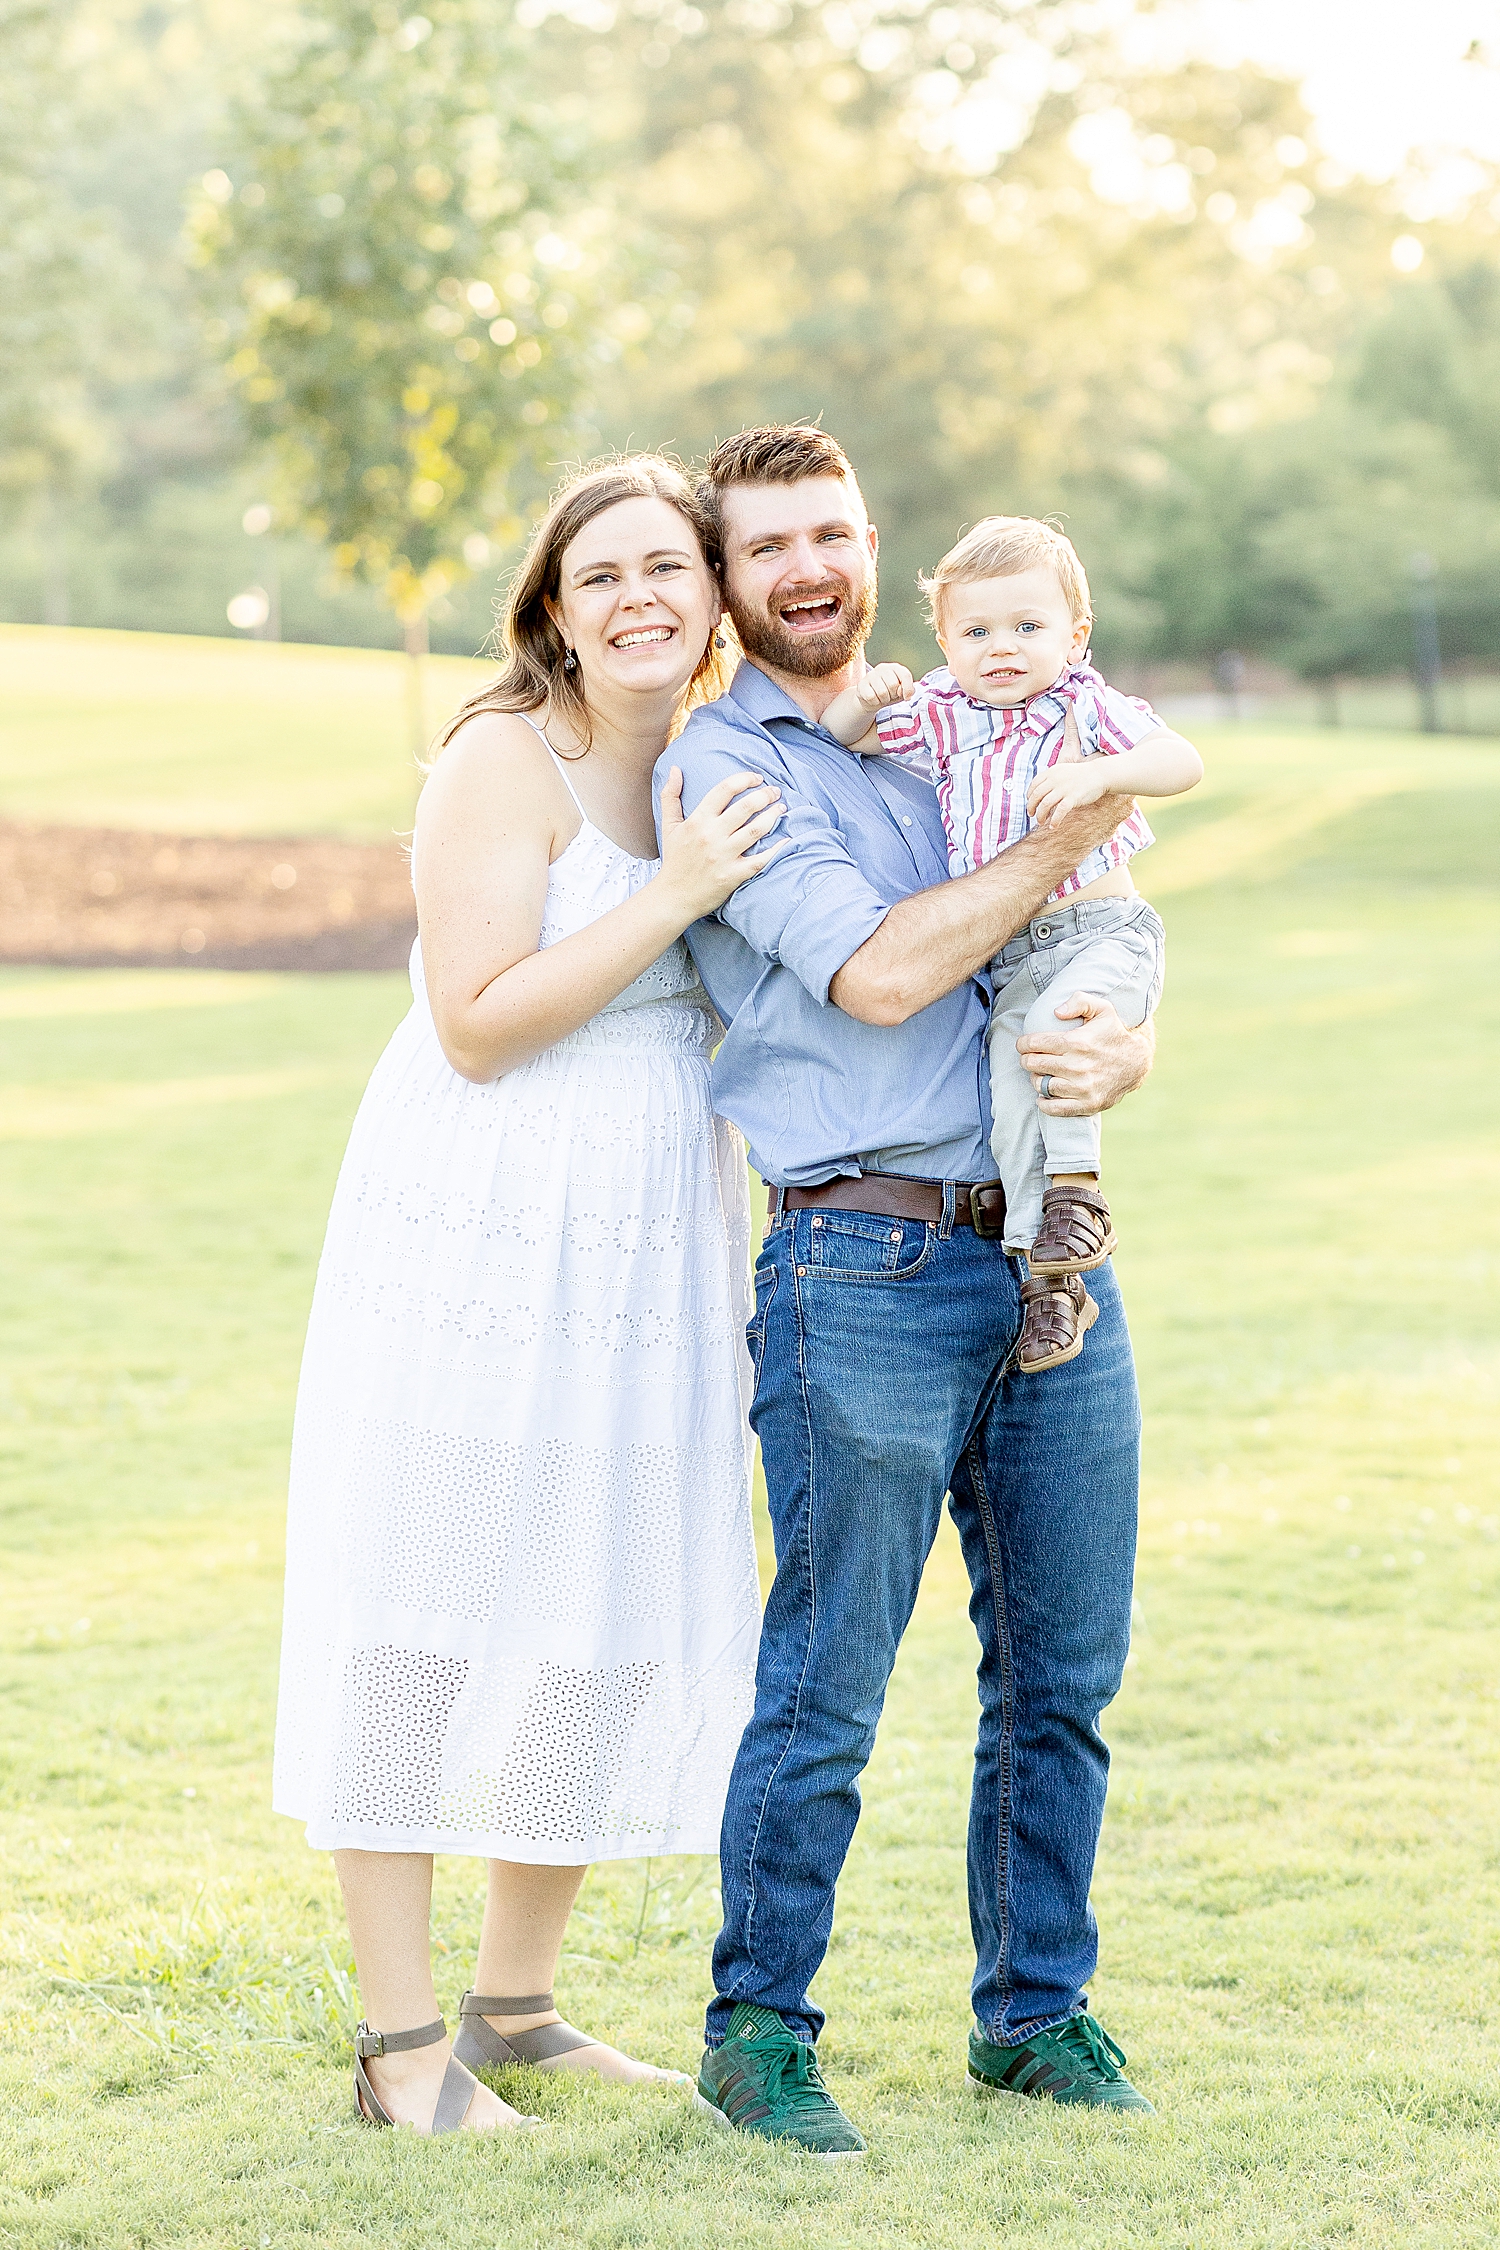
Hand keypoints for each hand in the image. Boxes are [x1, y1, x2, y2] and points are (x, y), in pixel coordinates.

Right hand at [655, 766, 783, 918]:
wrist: (674, 897)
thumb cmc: (674, 860)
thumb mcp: (668, 826)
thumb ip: (670, 796)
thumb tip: (675, 769)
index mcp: (697, 821)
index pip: (724, 790)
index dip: (744, 779)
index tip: (756, 778)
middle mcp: (712, 836)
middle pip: (746, 807)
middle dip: (765, 794)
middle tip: (774, 791)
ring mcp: (724, 856)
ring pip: (757, 829)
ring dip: (773, 815)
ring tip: (781, 808)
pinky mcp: (734, 874)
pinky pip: (761, 859)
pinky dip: (777, 849)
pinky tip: (787, 839)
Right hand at [852, 660, 914, 715]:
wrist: (872, 700)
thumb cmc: (890, 693)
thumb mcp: (902, 692)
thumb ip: (908, 690)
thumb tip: (902, 692)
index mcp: (895, 667)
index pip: (905, 675)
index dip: (908, 688)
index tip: (907, 698)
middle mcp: (882, 668)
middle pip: (892, 685)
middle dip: (893, 695)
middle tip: (890, 695)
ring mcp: (870, 675)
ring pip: (882, 692)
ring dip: (884, 700)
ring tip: (882, 698)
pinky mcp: (861, 684)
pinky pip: (871, 697)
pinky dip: (874, 702)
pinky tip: (874, 699)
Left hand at [1016, 993, 1154, 1115]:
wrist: (1136, 1062)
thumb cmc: (1114, 1033)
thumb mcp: (1102, 1009)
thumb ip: (1079, 1001)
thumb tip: (1056, 1012)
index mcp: (1077, 1042)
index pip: (1036, 1043)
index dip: (1023, 1043)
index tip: (1022, 1044)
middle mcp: (1078, 1066)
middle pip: (1034, 1064)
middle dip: (1027, 1059)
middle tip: (1029, 1058)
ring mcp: (1083, 1087)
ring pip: (1042, 1086)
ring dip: (1035, 1079)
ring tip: (1039, 1074)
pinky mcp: (1088, 1104)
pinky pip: (1056, 1109)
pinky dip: (1044, 1104)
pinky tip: (1043, 1096)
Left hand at [1027, 759, 1114, 825]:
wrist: (1100, 774)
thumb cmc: (1082, 775)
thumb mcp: (1063, 771)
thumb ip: (1052, 779)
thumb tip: (1041, 792)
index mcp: (1052, 772)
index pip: (1034, 785)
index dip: (1029, 796)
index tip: (1030, 803)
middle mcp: (1055, 780)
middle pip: (1036, 796)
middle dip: (1031, 807)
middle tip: (1032, 815)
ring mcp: (1064, 789)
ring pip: (1045, 805)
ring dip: (1040, 816)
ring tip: (1041, 822)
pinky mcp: (1073, 798)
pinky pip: (1059, 812)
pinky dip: (1054, 821)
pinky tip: (1053, 827)